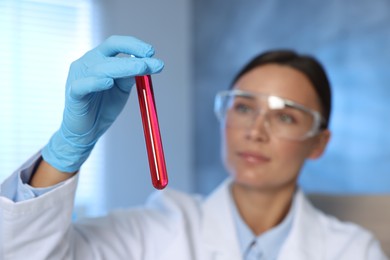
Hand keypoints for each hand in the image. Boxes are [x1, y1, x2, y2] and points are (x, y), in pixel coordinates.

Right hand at [42, 35, 163, 172]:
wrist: (86, 131)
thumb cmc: (103, 107)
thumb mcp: (122, 88)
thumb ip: (131, 76)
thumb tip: (149, 64)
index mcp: (99, 58)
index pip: (116, 43)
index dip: (134, 45)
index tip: (152, 52)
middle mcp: (87, 62)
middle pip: (110, 51)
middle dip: (134, 55)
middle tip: (152, 62)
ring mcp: (79, 76)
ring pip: (101, 68)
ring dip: (124, 67)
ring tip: (141, 69)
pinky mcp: (74, 93)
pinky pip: (83, 85)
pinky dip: (95, 82)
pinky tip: (108, 83)